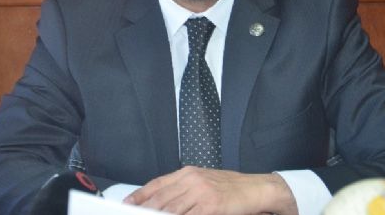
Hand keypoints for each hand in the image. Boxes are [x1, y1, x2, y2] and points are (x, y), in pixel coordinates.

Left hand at [123, 166, 297, 214]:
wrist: (257, 189)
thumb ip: (183, 190)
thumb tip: (161, 203)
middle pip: (160, 198)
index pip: (157, 184)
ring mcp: (201, 192)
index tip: (127, 205)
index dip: (139, 196)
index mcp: (188, 172)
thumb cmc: (231, 188)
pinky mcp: (211, 206)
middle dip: (145, 211)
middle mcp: (192, 179)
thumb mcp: (204, 182)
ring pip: (170, 210)